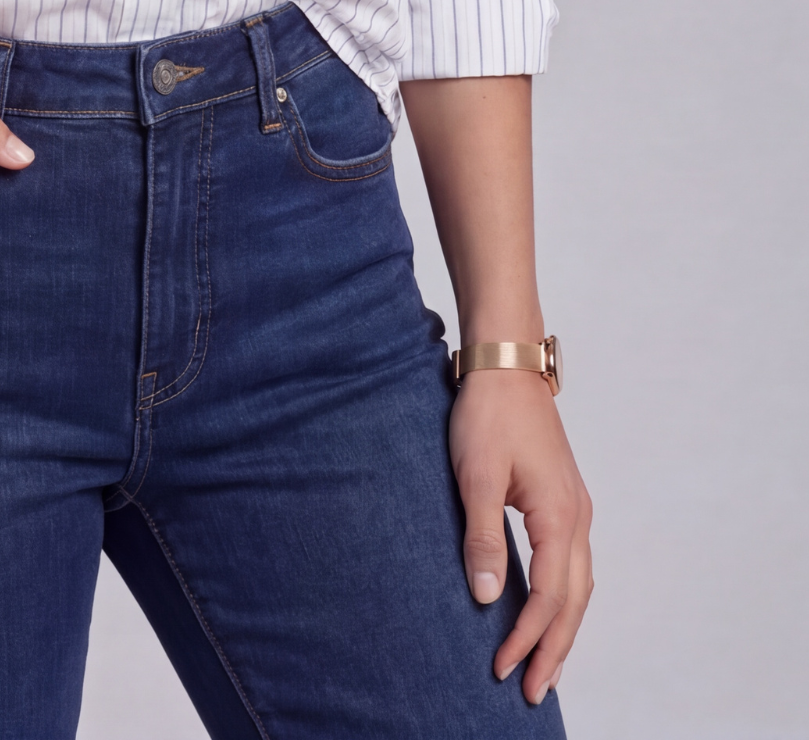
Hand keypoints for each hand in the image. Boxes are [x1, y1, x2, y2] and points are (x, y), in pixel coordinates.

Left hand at [448, 370, 593, 703]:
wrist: (506, 363)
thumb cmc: (488, 414)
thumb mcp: (475, 475)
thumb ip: (483, 537)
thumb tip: (488, 598)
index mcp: (559, 515)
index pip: (549, 597)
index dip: (526, 637)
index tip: (502, 669)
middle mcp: (578, 516)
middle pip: (574, 600)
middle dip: (555, 649)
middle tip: (534, 692)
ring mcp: (575, 507)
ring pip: (579, 584)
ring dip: (562, 627)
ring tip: (546, 666)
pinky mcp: (564, 499)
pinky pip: (572, 563)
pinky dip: (563, 597)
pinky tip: (547, 610)